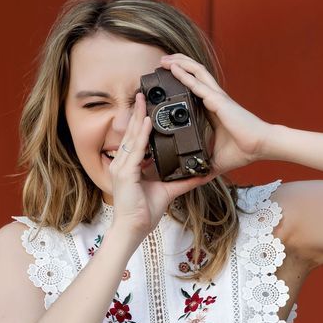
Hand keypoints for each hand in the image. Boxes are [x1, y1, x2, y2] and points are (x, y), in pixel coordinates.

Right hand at [109, 92, 227, 240]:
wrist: (133, 229)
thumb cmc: (143, 213)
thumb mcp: (167, 192)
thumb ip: (182, 181)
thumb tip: (200, 174)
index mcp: (129, 166)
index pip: (136, 139)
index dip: (141, 123)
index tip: (148, 107)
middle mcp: (122, 163)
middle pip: (131, 133)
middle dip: (138, 113)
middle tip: (144, 93)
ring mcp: (122, 167)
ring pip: (132, 137)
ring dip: (139, 117)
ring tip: (144, 100)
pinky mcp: (125, 173)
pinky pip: (135, 149)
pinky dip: (142, 134)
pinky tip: (148, 122)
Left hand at [158, 54, 269, 178]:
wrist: (260, 147)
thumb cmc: (244, 150)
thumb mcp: (216, 159)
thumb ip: (204, 164)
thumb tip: (195, 176)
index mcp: (212, 109)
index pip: (194, 88)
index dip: (181, 80)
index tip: (165, 80)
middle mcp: (214, 99)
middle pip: (194, 74)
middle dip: (177, 65)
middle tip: (160, 63)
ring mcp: (217, 97)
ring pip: (196, 72)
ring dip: (179, 64)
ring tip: (164, 60)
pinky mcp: (218, 101)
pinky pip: (198, 85)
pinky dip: (184, 75)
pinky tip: (173, 68)